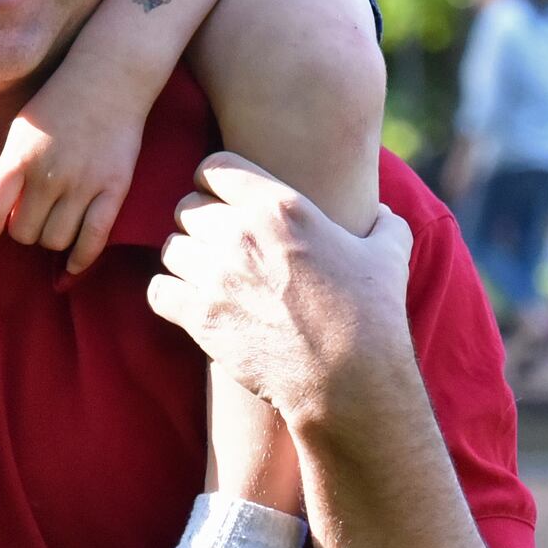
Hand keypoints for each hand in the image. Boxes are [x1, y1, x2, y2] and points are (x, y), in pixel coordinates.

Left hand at [0, 66, 148, 262]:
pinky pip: (93, 239)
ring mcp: (83, 183)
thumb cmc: (58, 103)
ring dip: (51, 239)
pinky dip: (80, 259)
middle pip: (24, 232)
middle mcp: (49, 173)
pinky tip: (71, 265)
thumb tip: (2, 215)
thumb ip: (11, 170)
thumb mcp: (21, 130)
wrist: (109, 79)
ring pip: (55, 240)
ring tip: (55, 223)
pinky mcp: (114, 189)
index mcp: (19, 156)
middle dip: (24, 230)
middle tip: (33, 216)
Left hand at [144, 151, 416, 431]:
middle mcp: (242, 233)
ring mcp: (218, 275)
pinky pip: (158, 290)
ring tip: (205, 277)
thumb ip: (384, 224)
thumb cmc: (373, 315)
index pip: (215, 167)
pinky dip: (169, 295)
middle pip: (187, 207)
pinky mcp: (201, 317)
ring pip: (171, 249)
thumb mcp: (389, 255)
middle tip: (216, 245)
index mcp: (281, 206)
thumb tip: (384, 215)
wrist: (350, 380)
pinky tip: (187, 303)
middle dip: (199, 223)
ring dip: (185, 261)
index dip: (213, 180)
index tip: (219, 198)